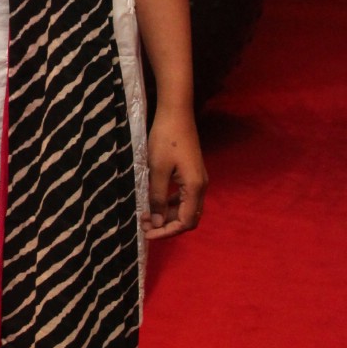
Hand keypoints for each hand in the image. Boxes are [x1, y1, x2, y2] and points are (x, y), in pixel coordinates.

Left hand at [141, 105, 206, 238]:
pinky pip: (183, 197)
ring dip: (167, 215)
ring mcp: (198, 179)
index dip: (167, 232)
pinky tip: (154, 201)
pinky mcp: (192, 173)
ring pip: (185, 208)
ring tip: (146, 216)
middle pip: (188, 218)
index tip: (147, 234)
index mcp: (195, 187)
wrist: (176, 113)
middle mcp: (201, 186)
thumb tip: (156, 222)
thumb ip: (157, 197)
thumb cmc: (166, 139)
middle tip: (145, 226)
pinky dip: (170, 204)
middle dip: (167, 226)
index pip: (186, 222)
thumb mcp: (157, 170)